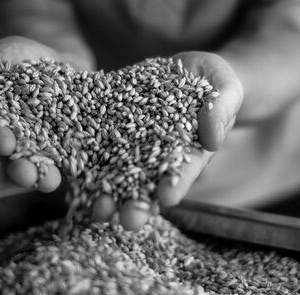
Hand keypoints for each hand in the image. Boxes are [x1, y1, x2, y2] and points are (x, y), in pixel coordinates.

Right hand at [0, 36, 72, 194]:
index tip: (3, 142)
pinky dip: (82, 158)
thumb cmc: (12, 57)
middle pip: (18, 162)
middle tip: (27, 174)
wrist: (53, 52)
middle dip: (21, 171)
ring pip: (48, 165)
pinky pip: (78, 152)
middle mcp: (21, 142)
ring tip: (53, 183)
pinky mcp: (76, 140)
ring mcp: (50, 143)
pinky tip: (87, 161)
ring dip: (49, 176)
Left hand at [91, 52, 243, 229]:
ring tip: (97, 210)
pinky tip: (73, 175)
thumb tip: (213, 138)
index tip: (167, 198)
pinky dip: (86, 162)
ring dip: (109, 194)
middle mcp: (160, 155)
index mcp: (191, 151)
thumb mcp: (226, 88)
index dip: (177, 185)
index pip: (185, 171)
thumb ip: (221, 109)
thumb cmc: (215, 81)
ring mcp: (135, 144)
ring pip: (119, 174)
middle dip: (138, 204)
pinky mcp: (113, 127)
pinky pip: (97, 145)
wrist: (188, 69)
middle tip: (128, 221)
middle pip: (149, 184)